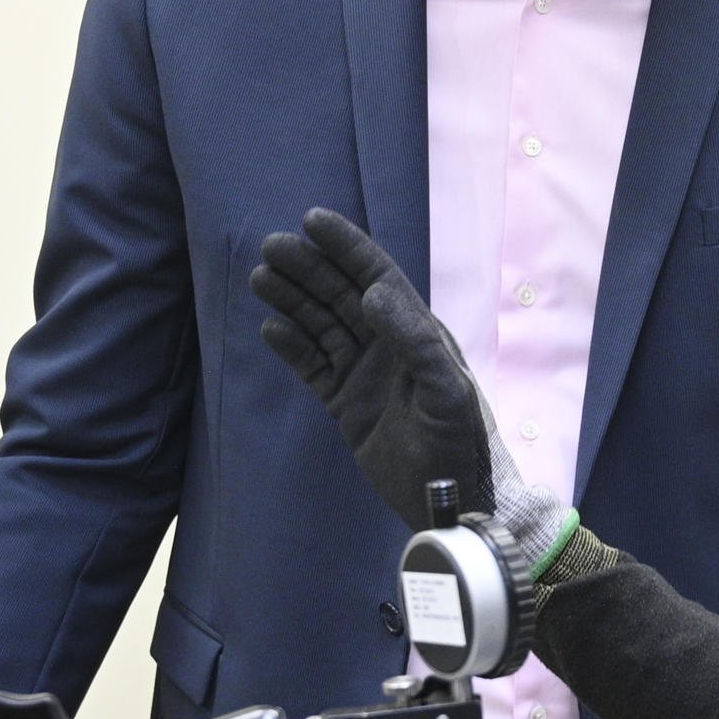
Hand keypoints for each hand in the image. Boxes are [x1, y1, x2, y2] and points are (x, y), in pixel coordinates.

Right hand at [252, 208, 490, 531]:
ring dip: (293, 300)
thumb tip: (374, 292)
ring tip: (260, 277)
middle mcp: (388, 346)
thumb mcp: (445, 389)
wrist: (446, 499)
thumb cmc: (458, 442)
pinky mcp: (344, 404)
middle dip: (309, 267)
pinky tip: (270, 328)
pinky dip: (291, 347)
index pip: (377, 277)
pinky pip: (313, 366)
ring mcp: (364, 374)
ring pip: (321, 325)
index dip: (347, 247)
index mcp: (416, 333)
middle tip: (271, 246)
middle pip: (342, 294)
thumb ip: (415, 338)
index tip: (313, 219)